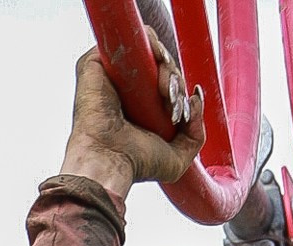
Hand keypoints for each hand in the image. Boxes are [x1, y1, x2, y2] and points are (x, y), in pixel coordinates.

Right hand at [60, 26, 204, 204]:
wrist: (110, 161)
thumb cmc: (138, 164)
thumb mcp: (178, 158)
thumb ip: (196, 132)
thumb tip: (196, 96)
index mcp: (138, 107)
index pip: (166, 82)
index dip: (179, 89)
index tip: (180, 114)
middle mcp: (124, 88)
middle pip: (160, 65)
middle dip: (176, 81)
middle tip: (172, 104)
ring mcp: (110, 73)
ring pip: (148, 49)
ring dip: (167, 65)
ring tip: (166, 92)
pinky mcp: (96, 61)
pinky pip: (131, 36)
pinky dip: (151, 43)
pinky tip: (158, 62)